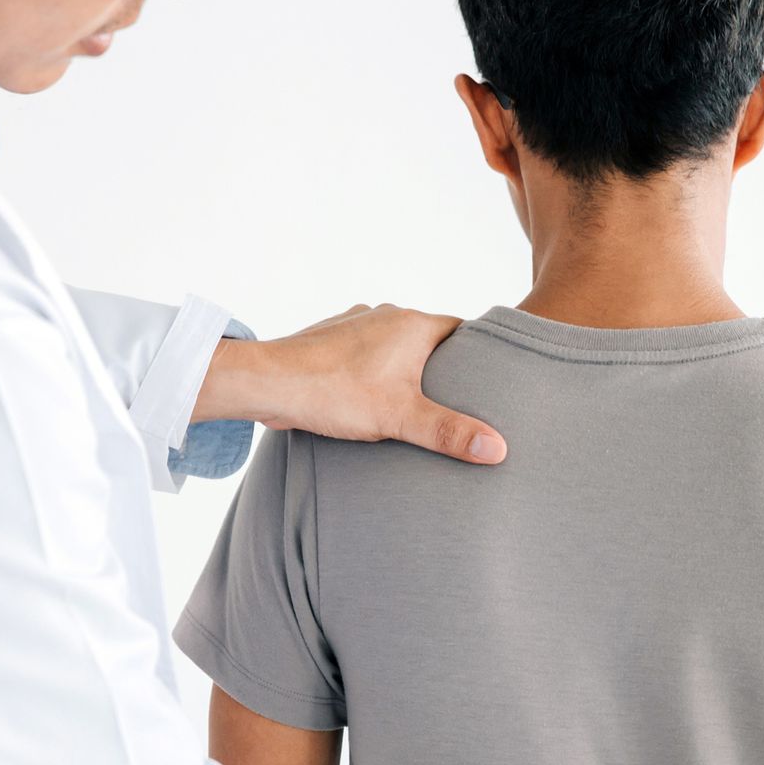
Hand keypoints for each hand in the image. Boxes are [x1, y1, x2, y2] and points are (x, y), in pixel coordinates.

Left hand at [195, 304, 507, 464]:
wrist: (266, 383)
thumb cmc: (333, 393)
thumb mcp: (400, 417)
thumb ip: (449, 432)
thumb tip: (498, 448)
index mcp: (413, 325)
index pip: (463, 330)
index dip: (480, 353)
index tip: (493, 377)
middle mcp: (386, 316)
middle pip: (429, 338)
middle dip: (443, 366)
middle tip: (457, 398)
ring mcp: (354, 325)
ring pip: (394, 345)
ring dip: (405, 368)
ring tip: (414, 401)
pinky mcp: (329, 340)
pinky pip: (364, 353)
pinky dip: (373, 371)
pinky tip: (369, 397)